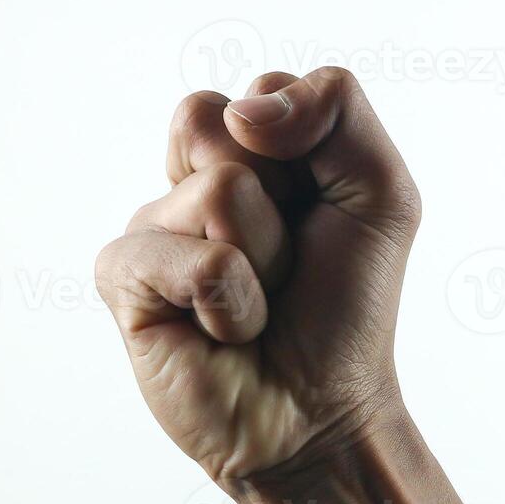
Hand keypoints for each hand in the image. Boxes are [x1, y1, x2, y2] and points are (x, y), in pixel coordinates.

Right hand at [95, 68, 421, 485]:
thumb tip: (243, 111)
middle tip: (287, 261)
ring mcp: (152, 224)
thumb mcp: (382, 193)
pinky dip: (233, 307)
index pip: (264, 92)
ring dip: (267, 261)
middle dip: (283, 200)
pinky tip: (222, 334)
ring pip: (219, 192)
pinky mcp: (122, 278)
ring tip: (258, 303)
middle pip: (223, 123)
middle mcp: (190, 178)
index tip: (320, 216)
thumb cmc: (345, 306)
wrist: (319, 411)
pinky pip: (194, 261)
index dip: (310, 156)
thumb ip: (338, 109)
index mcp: (248, 149)